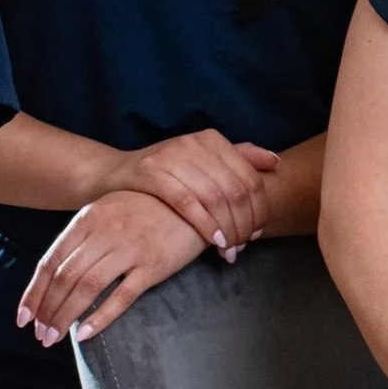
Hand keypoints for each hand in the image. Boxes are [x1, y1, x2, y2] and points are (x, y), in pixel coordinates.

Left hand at [17, 190, 207, 345]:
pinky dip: (99, 317)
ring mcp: (129, 248)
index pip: (51, 262)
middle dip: (47, 311)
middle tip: (40, 335)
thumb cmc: (148, 206)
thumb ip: (85, 235)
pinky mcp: (153, 265)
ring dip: (65, 317)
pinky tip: (85, 333)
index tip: (24, 317)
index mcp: (89, 218)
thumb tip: (58, 272)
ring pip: (86, 288)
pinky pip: (121, 296)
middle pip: (65, 279)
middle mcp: (105, 232)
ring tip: (55, 338)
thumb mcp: (110, 209)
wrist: (194, 199)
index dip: (34, 293)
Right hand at [95, 128, 279, 258]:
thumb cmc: (164, 173)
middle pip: (235, 189)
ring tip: (231, 250)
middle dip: (245, 222)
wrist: (112, 175)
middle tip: (245, 244)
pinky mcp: (150, 173)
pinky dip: (205, 225)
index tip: (258, 231)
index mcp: (211, 139)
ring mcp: (171, 156)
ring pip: (215, 198)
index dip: (259, 208)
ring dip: (228, 229)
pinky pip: (187, 203)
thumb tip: (275, 162)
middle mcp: (194, 143)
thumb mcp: (201, 162)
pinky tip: (214, 242)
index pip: (249, 176)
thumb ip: (238, 159)